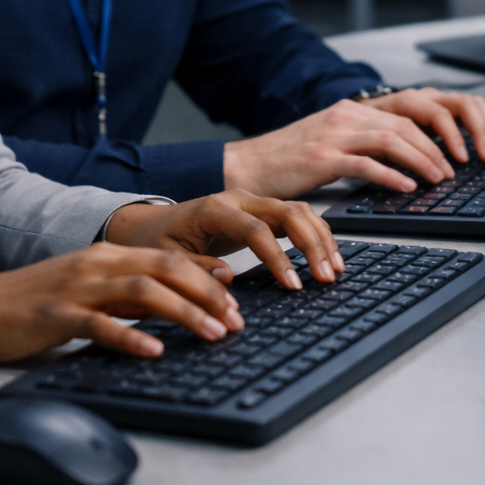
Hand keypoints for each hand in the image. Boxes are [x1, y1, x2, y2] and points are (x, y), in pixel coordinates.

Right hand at [0, 243, 244, 363]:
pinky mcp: (56, 315)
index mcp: (106, 255)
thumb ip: (125, 295)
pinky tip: (155, 351)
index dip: (208, 278)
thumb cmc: (30, 304)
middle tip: (236, 321)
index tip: (236, 301)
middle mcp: (96, 263)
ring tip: (212, 334)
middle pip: (167, 269)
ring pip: (144, 291)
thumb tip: (173, 308)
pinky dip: (132, 337)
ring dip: (185, 312)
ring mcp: (76, 287)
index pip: (170, 258)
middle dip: (209, 294)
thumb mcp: (86, 291)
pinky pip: (101, 324)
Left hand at [106, 188, 340, 288]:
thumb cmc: (157, 241)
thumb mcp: (166, 260)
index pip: (255, 229)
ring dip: (320, 238)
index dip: (278, 257)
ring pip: (297, 210)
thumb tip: (228, 279)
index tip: (293, 285)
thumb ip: (196, 269)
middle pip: (286, 211)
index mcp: (213, 208)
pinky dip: (315, 234)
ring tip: (334, 270)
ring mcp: (251, 203)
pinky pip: (296, 217)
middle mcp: (237, 199)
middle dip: (311, 244)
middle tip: (325, 277)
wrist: (149, 224)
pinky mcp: (261, 212)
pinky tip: (327, 256)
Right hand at [224, 98, 459, 197]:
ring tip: (439, 178)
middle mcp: (343, 116)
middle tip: (453, 169)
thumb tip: (401, 161)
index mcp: (348, 110)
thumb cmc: (286, 161)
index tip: (450, 151)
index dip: (433, 130)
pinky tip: (407, 188)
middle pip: (404, 123)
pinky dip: (392, 175)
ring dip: (421, 160)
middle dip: (436, 146)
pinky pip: (366, 164)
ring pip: (391, 139)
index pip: (404, 111)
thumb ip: (361, 144)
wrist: (246, 167)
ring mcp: (332, 135)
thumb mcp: (329, 143)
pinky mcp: (321, 158)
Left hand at [359, 87, 484, 164]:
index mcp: (408, 101)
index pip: (439, 114)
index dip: (453, 137)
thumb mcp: (375, 140)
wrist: (365, 112)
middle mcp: (428, 96)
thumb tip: (409, 177)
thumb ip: (390, 153)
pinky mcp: (451, 106)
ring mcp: (441, 99)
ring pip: (475, 103)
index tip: (462, 160)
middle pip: (464, 104)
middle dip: (479, 131)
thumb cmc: (371, 129)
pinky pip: (479, 109)